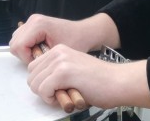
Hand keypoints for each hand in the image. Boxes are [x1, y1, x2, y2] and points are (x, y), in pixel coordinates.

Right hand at [10, 13, 119, 63]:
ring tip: (42, 54)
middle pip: (15, 44)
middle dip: (25, 55)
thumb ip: (42, 59)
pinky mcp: (34, 25)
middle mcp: (33, 20)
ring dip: (26, 52)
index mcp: (38, 24)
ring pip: (16, 42)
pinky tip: (41, 49)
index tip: (40, 61)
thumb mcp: (58, 53)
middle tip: (41, 58)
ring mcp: (32, 21)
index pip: (18, 46)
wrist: (84, 32)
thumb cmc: (76, 41)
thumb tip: (31, 66)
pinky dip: (27, 47)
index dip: (27, 58)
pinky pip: (21, 39)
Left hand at [11, 13, 147, 109]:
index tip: (56, 87)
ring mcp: (60, 61)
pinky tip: (66, 96)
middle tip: (60, 93)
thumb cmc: (100, 80)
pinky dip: (51, 99)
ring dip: (47, 95)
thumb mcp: (74, 69)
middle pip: (31, 76)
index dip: (42, 82)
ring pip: (35, 84)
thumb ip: (56, 71)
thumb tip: (39, 83)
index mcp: (59, 50)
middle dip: (42, 89)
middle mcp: (58, 52)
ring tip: (64, 94)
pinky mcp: (63, 73)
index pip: (33, 67)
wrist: (117, 81)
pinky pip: (43, 90)